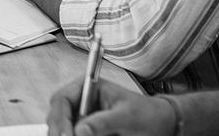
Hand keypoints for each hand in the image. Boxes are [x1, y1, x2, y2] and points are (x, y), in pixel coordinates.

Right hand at [47, 77, 177, 135]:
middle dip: (61, 131)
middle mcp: (81, 102)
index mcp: (87, 88)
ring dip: (68, 135)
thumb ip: (103, 122)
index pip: (62, 100)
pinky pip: (75, 135)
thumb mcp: (127, 117)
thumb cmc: (147, 114)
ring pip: (63, 130)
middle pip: (57, 117)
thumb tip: (79, 131)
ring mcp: (82, 118)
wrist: (161, 126)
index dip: (60, 118)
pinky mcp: (87, 131)